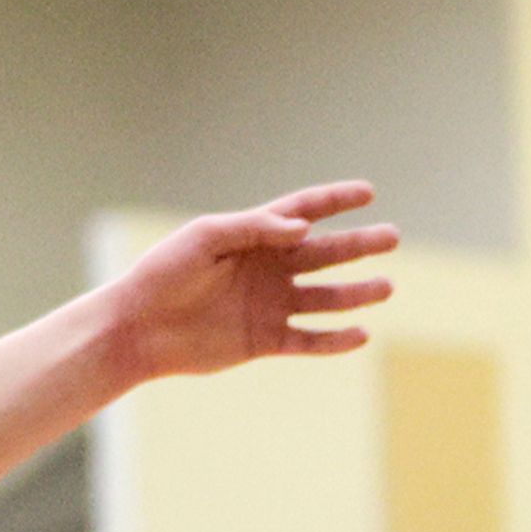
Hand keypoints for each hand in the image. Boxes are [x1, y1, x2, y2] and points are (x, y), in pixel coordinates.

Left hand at [100, 182, 397, 380]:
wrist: (139, 327)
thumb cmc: (163, 273)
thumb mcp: (203, 238)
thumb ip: (252, 227)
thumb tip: (303, 225)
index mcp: (250, 238)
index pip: (300, 212)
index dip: (333, 201)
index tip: (368, 191)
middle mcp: (266, 269)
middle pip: (322, 253)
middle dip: (358, 244)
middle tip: (392, 236)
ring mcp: (269, 305)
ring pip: (325, 298)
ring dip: (356, 293)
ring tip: (386, 286)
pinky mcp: (265, 340)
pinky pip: (310, 340)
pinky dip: (336, 340)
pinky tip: (361, 333)